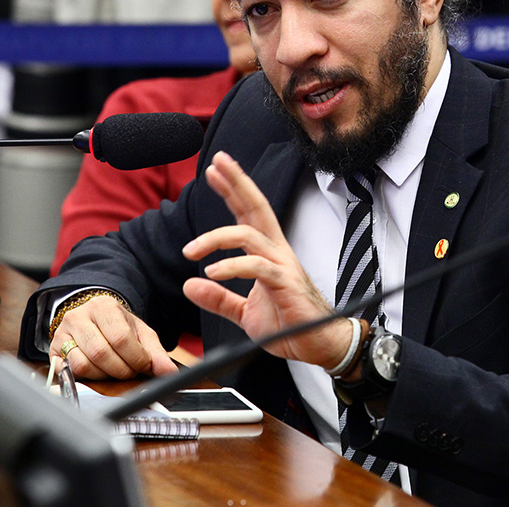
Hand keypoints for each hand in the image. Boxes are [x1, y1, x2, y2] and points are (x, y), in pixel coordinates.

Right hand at [49, 294, 176, 379]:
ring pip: (84, 364)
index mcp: (104, 306)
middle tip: (130, 371)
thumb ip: (155, 353)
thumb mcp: (140, 333)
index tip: (144, 366)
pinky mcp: (54, 349)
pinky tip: (98, 371)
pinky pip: (70, 370)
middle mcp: (79, 316)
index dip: (135, 358)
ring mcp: (63, 332)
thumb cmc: (117, 327)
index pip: (120, 337)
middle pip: (101, 353)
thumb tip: (168, 372)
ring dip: (104, 375)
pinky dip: (88, 377)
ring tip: (115, 370)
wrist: (92, 319)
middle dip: (121, 369)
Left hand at [181, 151, 353, 370]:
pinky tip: (212, 272)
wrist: (319, 345)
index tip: (213, 171)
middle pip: (256, 208)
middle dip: (236, 183)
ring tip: (191, 250)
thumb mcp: (244, 313)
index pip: (248, 213)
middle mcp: (276, 251)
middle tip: (216, 163)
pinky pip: (257, 267)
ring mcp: (282, 264)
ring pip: (249, 234)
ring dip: (216, 237)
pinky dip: (233, 266)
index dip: (232, 190)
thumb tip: (189, 286)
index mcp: (267, 253)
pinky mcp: (286, 283)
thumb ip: (218, 299)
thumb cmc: (289, 325)